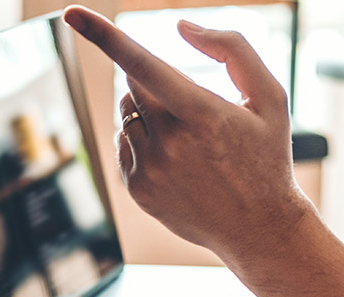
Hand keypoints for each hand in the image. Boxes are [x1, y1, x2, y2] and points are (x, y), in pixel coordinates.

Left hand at [64, 6, 308, 262]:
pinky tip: (177, 162)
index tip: (72, 13)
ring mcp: (150, 168)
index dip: (105, 36)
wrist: (258, 228)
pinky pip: (125, 143)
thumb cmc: (265, 156)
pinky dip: (144, 141)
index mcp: (202, 113)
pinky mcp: (136, 188)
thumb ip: (233, 49)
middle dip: (156, 86)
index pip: (143, 65)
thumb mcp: (270, 98)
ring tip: (189, 143)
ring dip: (149, 114)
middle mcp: (170, 142)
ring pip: (127, 114)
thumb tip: (181, 27)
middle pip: (134, 85)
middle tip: (192, 111)